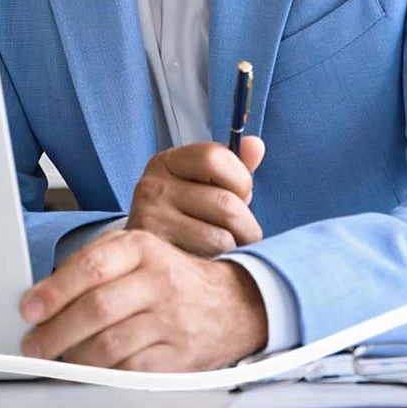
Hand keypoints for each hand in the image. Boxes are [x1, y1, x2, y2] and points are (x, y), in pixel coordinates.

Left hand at [19, 229, 267, 370]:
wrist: (234, 305)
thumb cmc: (170, 278)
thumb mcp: (135, 253)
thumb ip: (92, 264)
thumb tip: (43, 294)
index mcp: (141, 248)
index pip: (90, 267)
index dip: (54, 291)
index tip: (29, 309)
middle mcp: (159, 281)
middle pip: (97, 308)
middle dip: (56, 331)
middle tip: (33, 344)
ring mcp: (172, 320)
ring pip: (112, 344)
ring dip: (75, 357)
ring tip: (58, 360)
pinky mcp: (181, 356)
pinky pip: (134, 371)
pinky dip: (105, 375)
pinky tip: (90, 373)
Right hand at [126, 136, 265, 256]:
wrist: (149, 257)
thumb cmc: (187, 217)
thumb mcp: (207, 186)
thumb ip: (234, 166)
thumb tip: (256, 145)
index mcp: (167, 162)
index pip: (215, 157)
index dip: (240, 179)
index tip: (237, 194)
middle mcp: (152, 185)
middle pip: (226, 204)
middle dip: (246, 224)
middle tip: (237, 232)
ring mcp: (151, 218)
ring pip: (223, 236)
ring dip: (235, 248)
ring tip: (224, 249)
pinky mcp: (158, 251)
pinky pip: (211, 257)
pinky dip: (220, 262)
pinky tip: (210, 260)